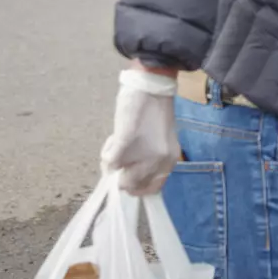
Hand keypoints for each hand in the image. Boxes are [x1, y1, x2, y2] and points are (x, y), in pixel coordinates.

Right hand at [100, 67, 180, 195]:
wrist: (152, 88)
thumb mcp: (160, 143)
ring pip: (116, 173)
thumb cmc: (154, 112)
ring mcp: (143, 155)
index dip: (136, 186)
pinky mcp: (126, 144)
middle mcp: (159, 162)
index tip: (126, 176)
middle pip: (131, 186)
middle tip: (118, 157)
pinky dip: (107, 150)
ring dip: (112, 161)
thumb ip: (149, 161)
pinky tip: (115, 137)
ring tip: (119, 141)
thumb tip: (127, 176)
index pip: (152, 189)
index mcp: (170, 161)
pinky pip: (108, 160)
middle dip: (121, 175)